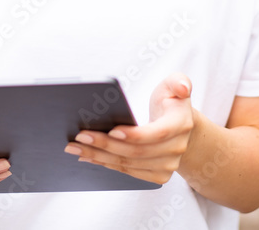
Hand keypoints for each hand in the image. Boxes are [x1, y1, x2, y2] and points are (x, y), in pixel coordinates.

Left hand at [63, 73, 194, 184]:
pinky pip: (128, 171)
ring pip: (128, 164)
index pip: (156, 134)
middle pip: (136, 152)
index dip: (133, 135)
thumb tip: (183, 88)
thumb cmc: (171, 102)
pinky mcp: (157, 176)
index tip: (111, 130)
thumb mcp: (175, 85)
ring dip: (99, 157)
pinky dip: (106, 164)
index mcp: (181, 125)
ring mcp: (167, 166)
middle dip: (105, 145)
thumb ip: (179, 81)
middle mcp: (176, 149)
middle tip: (80, 137)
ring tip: (76, 147)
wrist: (180, 126)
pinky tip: (88, 157)